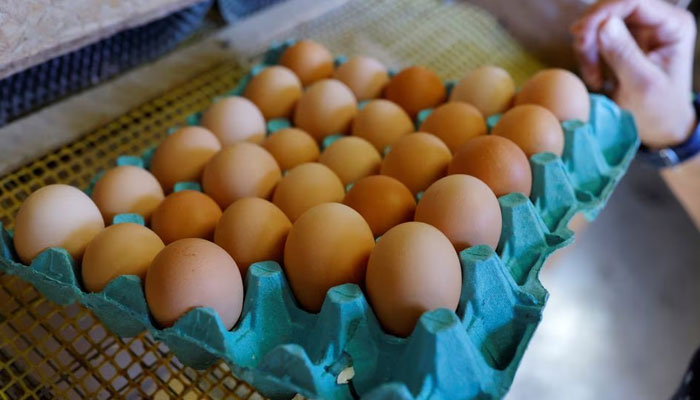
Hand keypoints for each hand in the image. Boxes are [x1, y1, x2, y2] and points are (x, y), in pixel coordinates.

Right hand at [571, 0, 696, 148]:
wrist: (659, 127)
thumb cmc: (658, 111)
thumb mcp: (641, 85)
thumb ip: (624, 54)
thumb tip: (604, 25)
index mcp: (673, 25)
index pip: (633, 1)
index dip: (603, 13)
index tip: (580, 35)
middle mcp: (657, 21)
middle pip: (611, 9)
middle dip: (591, 34)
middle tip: (586, 65)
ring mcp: (639, 29)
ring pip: (599, 22)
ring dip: (587, 49)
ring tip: (595, 78)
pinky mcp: (623, 40)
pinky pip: (595, 37)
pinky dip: (588, 55)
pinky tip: (596, 76)